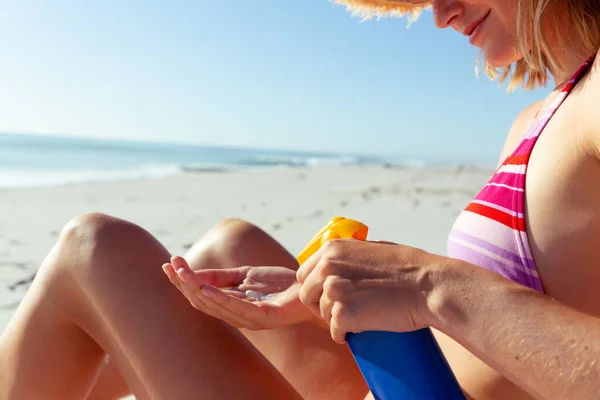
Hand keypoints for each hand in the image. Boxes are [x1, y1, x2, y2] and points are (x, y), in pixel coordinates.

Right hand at [162, 256, 318, 329]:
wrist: (309, 290)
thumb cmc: (279, 285)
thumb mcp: (245, 275)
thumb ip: (222, 276)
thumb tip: (194, 273)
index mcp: (230, 305)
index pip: (200, 295)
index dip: (182, 281)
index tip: (167, 264)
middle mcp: (236, 315)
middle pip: (203, 301)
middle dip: (185, 284)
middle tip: (171, 266)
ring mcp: (250, 318)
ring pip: (216, 306)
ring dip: (197, 289)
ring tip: (183, 274)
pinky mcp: (264, 317)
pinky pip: (238, 309)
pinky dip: (220, 299)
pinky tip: (207, 288)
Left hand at [297, 239, 442, 342]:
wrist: (429, 286)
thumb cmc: (409, 267)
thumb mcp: (372, 248)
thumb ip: (349, 255)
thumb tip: (337, 262)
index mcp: (332, 249)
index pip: (304, 273)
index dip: (315, 287)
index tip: (329, 296)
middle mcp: (327, 267)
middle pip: (306, 294)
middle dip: (320, 305)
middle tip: (341, 312)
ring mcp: (334, 290)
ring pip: (321, 314)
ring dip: (335, 320)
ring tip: (357, 319)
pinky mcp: (344, 314)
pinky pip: (334, 331)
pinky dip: (343, 335)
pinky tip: (356, 333)